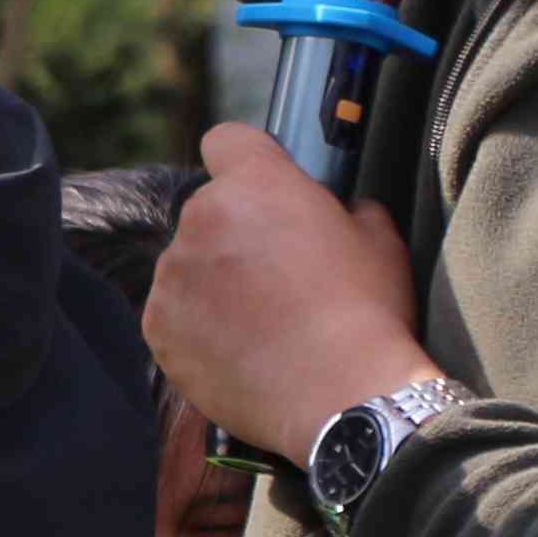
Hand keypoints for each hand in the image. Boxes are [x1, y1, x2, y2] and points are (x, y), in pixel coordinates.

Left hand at [148, 127, 436, 465]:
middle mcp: (201, 219)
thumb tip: (337, 209)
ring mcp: (173, 275)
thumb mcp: (379, 239)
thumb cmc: (367, 313)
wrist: (341, 395)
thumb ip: (346, 208)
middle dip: (237, 234)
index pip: (228, 141)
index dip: (248, 162)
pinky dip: (197, 328)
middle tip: (280, 277)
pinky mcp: (158, 327)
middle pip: (210, 211)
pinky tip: (241, 351)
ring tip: (265, 324)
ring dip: (215, 283)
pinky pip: (174, 315)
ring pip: (189, 265)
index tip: (266, 190)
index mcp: (255, 184)